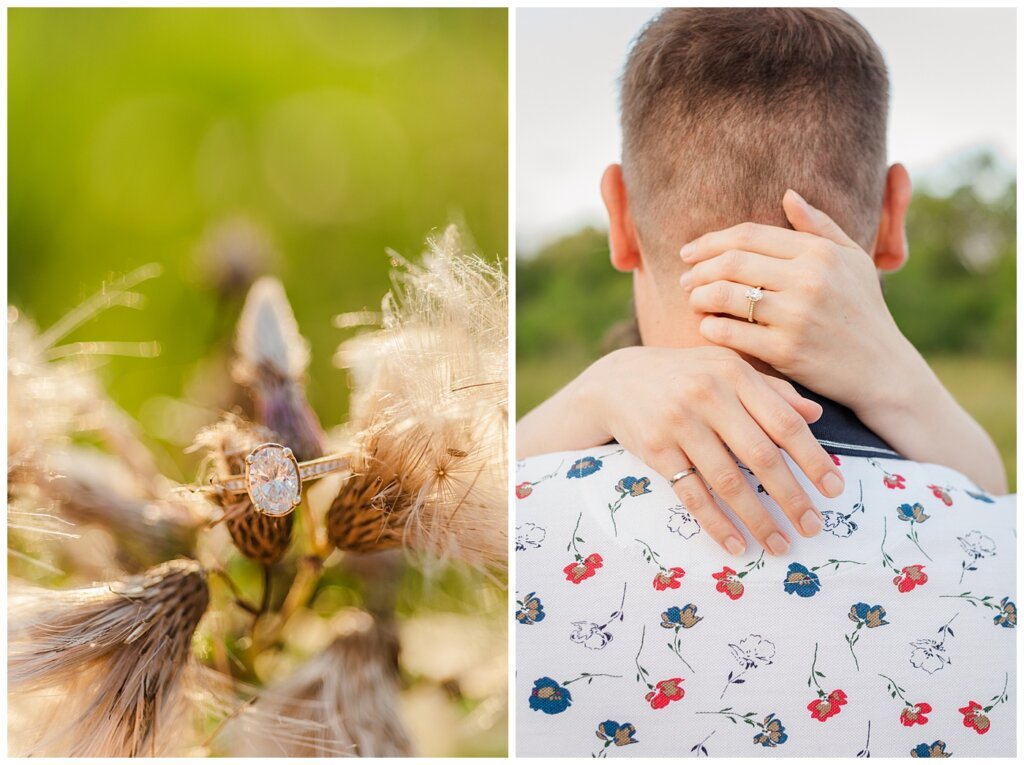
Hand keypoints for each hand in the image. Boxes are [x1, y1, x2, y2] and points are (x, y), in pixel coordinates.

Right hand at [578, 346, 845, 555]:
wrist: (617, 380)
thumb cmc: (685, 376)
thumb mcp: (726, 368)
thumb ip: (771, 389)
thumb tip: (815, 415)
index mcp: (734, 374)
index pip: (784, 422)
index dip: (813, 459)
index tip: (836, 489)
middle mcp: (708, 395)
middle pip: (760, 456)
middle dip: (792, 497)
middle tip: (814, 527)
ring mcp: (679, 424)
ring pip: (728, 481)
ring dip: (758, 519)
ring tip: (780, 545)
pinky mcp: (656, 450)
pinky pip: (692, 494)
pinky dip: (716, 523)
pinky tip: (736, 545)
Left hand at [679, 189, 912, 416]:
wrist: (882, 369)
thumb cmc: (863, 310)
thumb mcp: (852, 261)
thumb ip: (819, 227)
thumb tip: (787, 195)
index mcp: (820, 253)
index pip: (749, 235)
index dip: (711, 241)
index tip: (689, 252)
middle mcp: (809, 280)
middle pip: (731, 262)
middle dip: (698, 270)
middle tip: (685, 279)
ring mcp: (797, 316)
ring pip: (724, 296)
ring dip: (698, 297)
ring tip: (693, 301)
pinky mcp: (786, 351)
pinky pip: (730, 333)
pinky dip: (710, 327)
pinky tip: (707, 327)